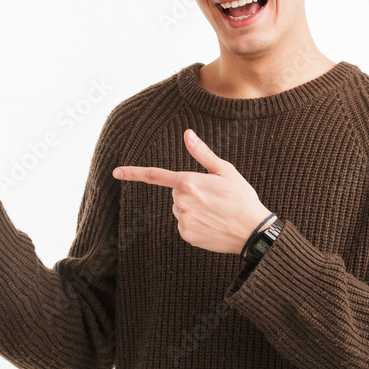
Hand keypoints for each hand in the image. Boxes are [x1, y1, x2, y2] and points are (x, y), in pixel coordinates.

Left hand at [112, 129, 271, 254]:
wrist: (252, 232)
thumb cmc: (242, 198)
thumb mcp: (225, 171)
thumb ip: (202, 153)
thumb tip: (187, 134)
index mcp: (190, 182)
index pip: (156, 175)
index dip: (134, 173)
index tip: (116, 172)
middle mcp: (182, 202)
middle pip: (176, 193)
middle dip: (190, 193)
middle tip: (215, 198)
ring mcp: (183, 220)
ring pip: (180, 209)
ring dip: (193, 209)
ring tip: (215, 212)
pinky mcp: (186, 235)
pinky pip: (184, 225)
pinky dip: (195, 224)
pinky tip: (212, 224)